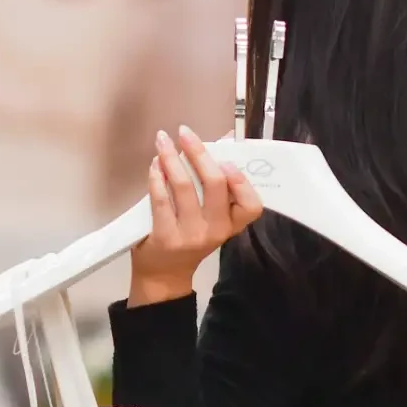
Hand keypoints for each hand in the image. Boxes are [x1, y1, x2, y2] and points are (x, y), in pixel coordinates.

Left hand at [127, 127, 263, 306]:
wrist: (165, 274)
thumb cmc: (191, 239)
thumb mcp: (212, 220)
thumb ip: (218, 189)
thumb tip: (222, 141)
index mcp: (231, 225)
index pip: (251, 206)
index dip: (241, 182)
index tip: (226, 161)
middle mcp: (215, 230)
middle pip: (214, 184)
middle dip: (199, 152)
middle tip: (185, 132)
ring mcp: (190, 234)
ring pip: (183, 186)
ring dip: (171, 157)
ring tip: (163, 140)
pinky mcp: (165, 235)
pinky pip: (160, 198)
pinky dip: (156, 176)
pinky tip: (155, 164)